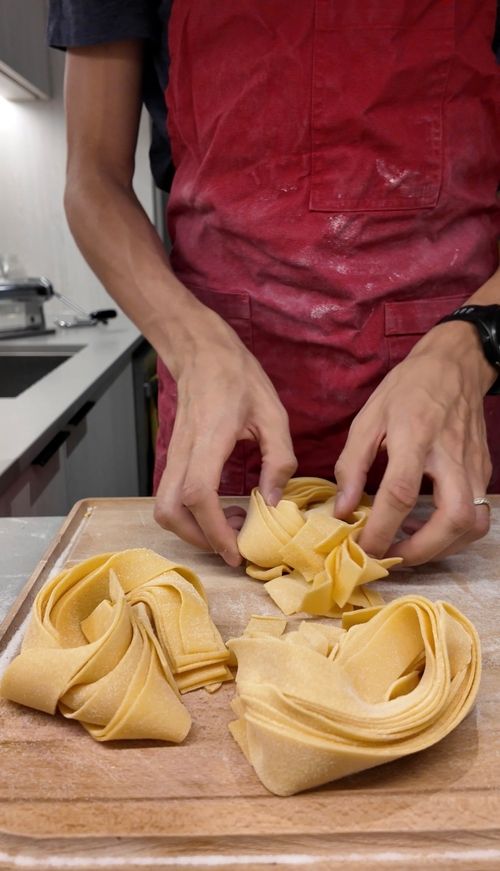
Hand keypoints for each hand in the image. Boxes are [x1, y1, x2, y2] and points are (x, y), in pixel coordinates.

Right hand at [154, 308, 296, 565]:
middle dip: (198, 539)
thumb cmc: (238, 379)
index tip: (236, 550)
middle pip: (170, 511)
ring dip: (193, 529)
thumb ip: (278, 460)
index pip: (199, 495)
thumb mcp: (273, 415)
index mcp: (209, 440)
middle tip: (233, 543)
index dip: (214, 530)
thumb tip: (272, 501)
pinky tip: (224, 507)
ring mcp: (174, 456)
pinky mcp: (175, 458)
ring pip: (165, 508)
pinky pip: (172, 496)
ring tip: (231, 525)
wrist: (203, 354)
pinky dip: (192, 515)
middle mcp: (183, 453)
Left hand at [334, 321, 495, 564]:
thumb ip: (353, 465)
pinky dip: (453, 534)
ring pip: (473, 523)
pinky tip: (425, 530)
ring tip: (407, 548)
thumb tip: (342, 509)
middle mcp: (450, 455)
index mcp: (415, 437)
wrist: (455, 366)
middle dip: (422, 551)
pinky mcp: (482, 471)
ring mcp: (472, 465)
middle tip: (391, 558)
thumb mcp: (368, 418)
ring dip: (442, 547)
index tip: (363, 549)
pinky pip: (477, 514)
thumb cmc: (407, 389)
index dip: (381, 529)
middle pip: (453, 518)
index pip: (400, 494)